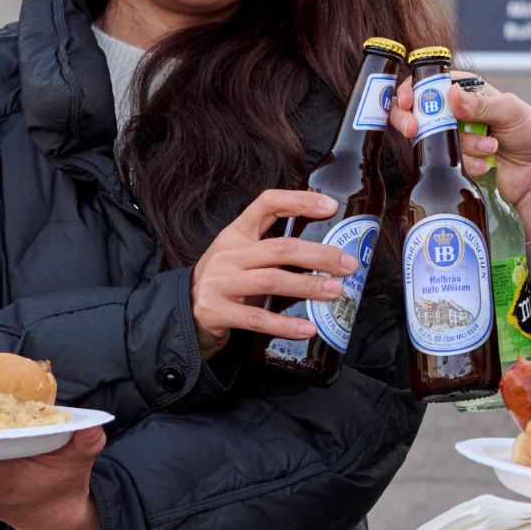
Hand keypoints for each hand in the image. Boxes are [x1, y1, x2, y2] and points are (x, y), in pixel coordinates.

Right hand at [189, 188, 358, 357]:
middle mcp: (227, 254)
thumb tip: (328, 254)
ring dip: (309, 287)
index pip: (266, 204)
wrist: (182, 313)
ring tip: (336, 291)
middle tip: (348, 264)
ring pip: (272, 281)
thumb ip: (272, 250)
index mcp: (235, 233)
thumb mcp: (240, 255)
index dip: (299, 201)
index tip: (330, 207)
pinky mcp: (216, 312)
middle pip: (279, 248)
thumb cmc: (224, 281)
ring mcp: (220, 283)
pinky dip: (285, 324)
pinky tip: (308, 328)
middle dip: (318, 255)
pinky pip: (257, 319)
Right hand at [387, 76, 530, 242]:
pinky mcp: (457, 159)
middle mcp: (460, 111)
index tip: (408, 102)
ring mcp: (457, 136)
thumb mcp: (511, 112)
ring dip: (461, 145)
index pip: (432, 82)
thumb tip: (452, 94)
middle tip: (414, 130)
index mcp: (471, 90)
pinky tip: (486, 164)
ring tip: (490, 148)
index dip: (414, 89)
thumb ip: (480, 104)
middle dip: (414, 120)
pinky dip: (465, 163)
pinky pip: (446, 160)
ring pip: (435, 137)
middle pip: (420, 109)